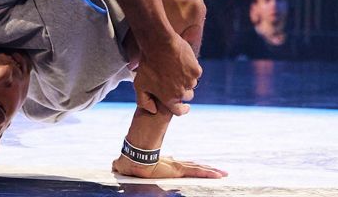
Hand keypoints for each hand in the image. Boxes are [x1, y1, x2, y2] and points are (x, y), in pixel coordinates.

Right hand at [112, 154, 226, 178]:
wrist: (133, 162)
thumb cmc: (130, 165)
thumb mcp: (127, 168)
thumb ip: (121, 166)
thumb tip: (113, 166)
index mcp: (167, 165)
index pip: (185, 166)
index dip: (195, 167)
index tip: (205, 169)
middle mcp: (175, 165)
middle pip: (195, 167)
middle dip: (208, 170)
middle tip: (222, 172)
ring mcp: (177, 167)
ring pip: (198, 169)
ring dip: (211, 172)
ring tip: (224, 174)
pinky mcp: (177, 170)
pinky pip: (195, 172)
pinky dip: (207, 173)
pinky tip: (218, 175)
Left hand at [132, 34, 200, 115]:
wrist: (158, 45)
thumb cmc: (147, 65)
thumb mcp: (139, 85)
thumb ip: (144, 101)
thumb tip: (153, 110)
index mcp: (169, 99)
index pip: (179, 111)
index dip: (182, 109)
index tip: (185, 107)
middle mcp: (181, 92)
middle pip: (187, 96)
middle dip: (183, 90)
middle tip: (176, 81)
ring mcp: (190, 81)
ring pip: (192, 83)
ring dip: (187, 78)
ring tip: (177, 68)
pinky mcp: (196, 70)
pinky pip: (196, 72)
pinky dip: (191, 68)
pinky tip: (183, 62)